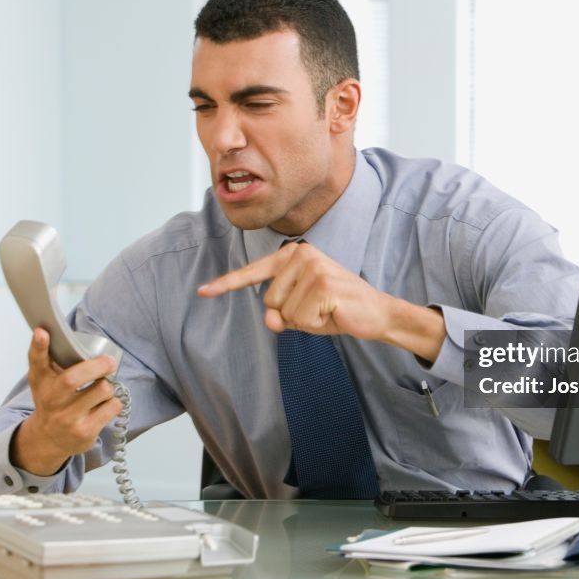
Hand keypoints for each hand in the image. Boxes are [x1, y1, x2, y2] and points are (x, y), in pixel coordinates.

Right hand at [10, 328, 122, 475]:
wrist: (48, 440)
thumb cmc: (51, 402)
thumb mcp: (43, 380)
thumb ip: (46, 357)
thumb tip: (47, 330)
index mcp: (42, 383)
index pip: (37, 362)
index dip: (39, 347)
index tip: (42, 332)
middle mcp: (51, 401)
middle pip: (73, 378)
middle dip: (98, 365)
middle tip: (109, 361)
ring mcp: (68, 419)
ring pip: (102, 390)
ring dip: (107, 385)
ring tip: (101, 388)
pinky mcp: (86, 432)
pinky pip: (113, 407)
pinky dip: (113, 402)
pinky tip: (103, 405)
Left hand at [197, 242, 445, 361]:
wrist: (376, 313)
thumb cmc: (336, 309)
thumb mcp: (301, 313)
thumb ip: (278, 314)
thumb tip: (270, 319)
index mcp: (292, 255)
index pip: (254, 273)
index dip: (227, 285)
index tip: (203, 292)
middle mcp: (301, 254)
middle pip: (268, 301)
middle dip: (291, 314)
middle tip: (320, 308)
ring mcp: (312, 267)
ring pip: (284, 312)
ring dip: (305, 320)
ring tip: (328, 310)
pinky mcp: (322, 285)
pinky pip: (300, 319)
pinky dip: (316, 324)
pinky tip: (334, 313)